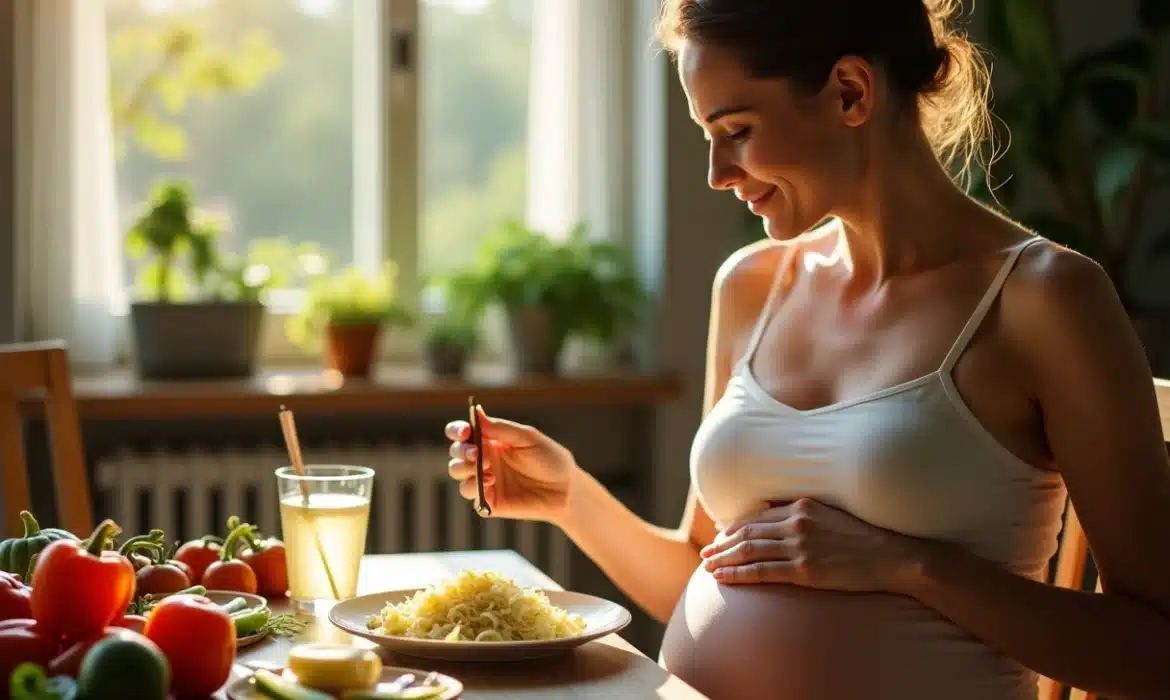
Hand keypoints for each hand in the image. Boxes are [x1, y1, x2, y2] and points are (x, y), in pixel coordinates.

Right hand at [445, 407, 576, 521]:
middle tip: (475, 453)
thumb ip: (501, 429)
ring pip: (456, 471)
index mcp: (491, 440)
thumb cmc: (549, 459)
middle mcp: (484, 458)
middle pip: (456, 451)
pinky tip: (490, 482)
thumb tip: (476, 414)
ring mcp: (484, 479)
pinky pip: (469, 492)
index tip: (464, 431)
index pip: (463, 432)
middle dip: (460, 450)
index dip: (458, 430)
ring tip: (486, 468)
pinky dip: (473, 486)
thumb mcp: (527, 438)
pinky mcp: (488, 499)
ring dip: (463, 467)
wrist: (565, 489)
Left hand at [699, 498, 923, 592]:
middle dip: (722, 543)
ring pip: (749, 551)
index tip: (721, 535)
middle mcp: (797, 522)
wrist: (893, 556)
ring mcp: (800, 546)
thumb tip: (782, 516)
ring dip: (723, 558)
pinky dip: (737, 574)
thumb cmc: (866, 538)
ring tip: (707, 566)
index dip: (735, 527)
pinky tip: (723, 578)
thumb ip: (807, 515)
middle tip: (706, 552)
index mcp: (802, 505)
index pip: (758, 516)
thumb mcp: (833, 515)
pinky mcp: (805, 570)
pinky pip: (761, 571)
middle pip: (747, 532)